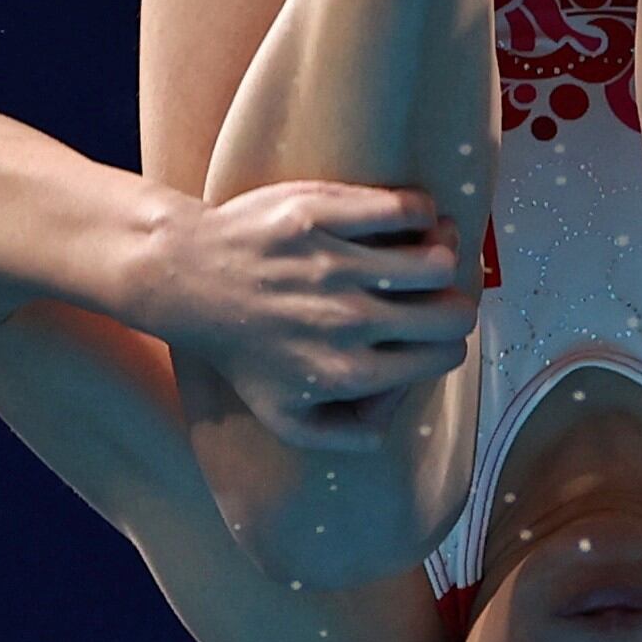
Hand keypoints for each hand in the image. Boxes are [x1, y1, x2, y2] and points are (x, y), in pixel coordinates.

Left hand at [143, 181, 476, 451]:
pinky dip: (420, 210)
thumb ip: (349, 434)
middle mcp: (348, 322)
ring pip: (438, 260)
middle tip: (433, 295)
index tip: (428, 331)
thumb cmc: (243, 348)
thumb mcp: (286, 417)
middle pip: (456, 311)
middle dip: (454, 304)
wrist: (186, 281)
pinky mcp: (321, 214)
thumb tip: (396, 414)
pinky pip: (406, 208)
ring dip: (440, 254)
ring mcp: (335, 265)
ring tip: (422, 251)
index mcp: (349, 372)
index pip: (446, 355)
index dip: (445, 342)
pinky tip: (407, 217)